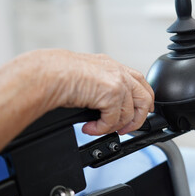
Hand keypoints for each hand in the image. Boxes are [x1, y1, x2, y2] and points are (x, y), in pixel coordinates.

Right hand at [37, 50, 154, 134]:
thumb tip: (105, 105)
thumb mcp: (88, 76)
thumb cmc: (59, 74)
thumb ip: (102, 86)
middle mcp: (119, 72)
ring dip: (114, 126)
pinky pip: (113, 121)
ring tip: (99, 128)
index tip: (140, 112)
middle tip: (124, 128)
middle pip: (145, 98)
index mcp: (114, 66)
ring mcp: (118, 82)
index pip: (140, 82)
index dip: (143, 100)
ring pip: (129, 113)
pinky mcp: (112, 93)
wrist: (49, 73)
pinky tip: (89, 128)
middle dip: (137, 118)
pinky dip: (101, 129)